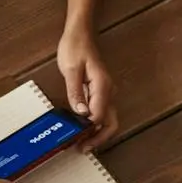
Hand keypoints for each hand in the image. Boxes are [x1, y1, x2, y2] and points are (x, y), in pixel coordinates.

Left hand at [56, 28, 116, 144]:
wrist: (80, 34)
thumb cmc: (75, 47)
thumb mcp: (71, 69)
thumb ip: (75, 92)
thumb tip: (80, 113)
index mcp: (102, 86)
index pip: (98, 116)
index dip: (87, 130)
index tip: (75, 139)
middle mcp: (108, 91)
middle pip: (110, 123)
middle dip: (98, 138)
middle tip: (82, 148)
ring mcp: (106, 92)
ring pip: (108, 120)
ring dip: (97, 134)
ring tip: (82, 143)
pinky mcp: (101, 93)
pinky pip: (102, 113)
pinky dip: (95, 125)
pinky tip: (83, 130)